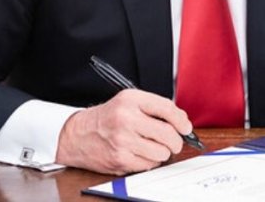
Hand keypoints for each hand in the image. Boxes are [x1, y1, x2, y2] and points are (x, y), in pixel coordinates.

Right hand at [54, 89, 191, 174]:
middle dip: (176, 141)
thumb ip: (154, 108)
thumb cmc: (107, 118)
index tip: (186, 127)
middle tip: (174, 142)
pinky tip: (139, 153)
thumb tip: (181, 122)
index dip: (181, 120)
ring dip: (161, 152)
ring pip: (161, 152)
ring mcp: (122, 140)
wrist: (78, 135)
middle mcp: (126, 118)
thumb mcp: (127, 102)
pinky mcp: (120, 159)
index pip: (166, 108)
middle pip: (168, 133)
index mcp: (130, 100)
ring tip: (151, 147)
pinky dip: (149, 161)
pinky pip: (149, 164)